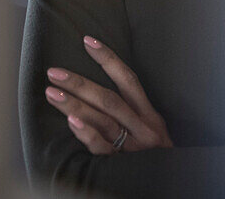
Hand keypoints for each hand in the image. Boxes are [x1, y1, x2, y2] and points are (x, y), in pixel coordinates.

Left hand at [44, 35, 172, 153]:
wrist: (172, 182)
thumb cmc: (156, 157)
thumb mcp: (151, 130)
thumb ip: (133, 114)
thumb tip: (98, 93)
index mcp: (149, 115)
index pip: (128, 79)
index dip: (108, 59)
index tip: (88, 41)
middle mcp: (143, 126)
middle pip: (109, 98)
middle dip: (80, 83)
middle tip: (54, 72)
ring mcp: (133, 145)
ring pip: (103, 119)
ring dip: (75, 104)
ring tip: (52, 92)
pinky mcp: (123, 164)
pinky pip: (103, 146)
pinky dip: (87, 133)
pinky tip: (71, 122)